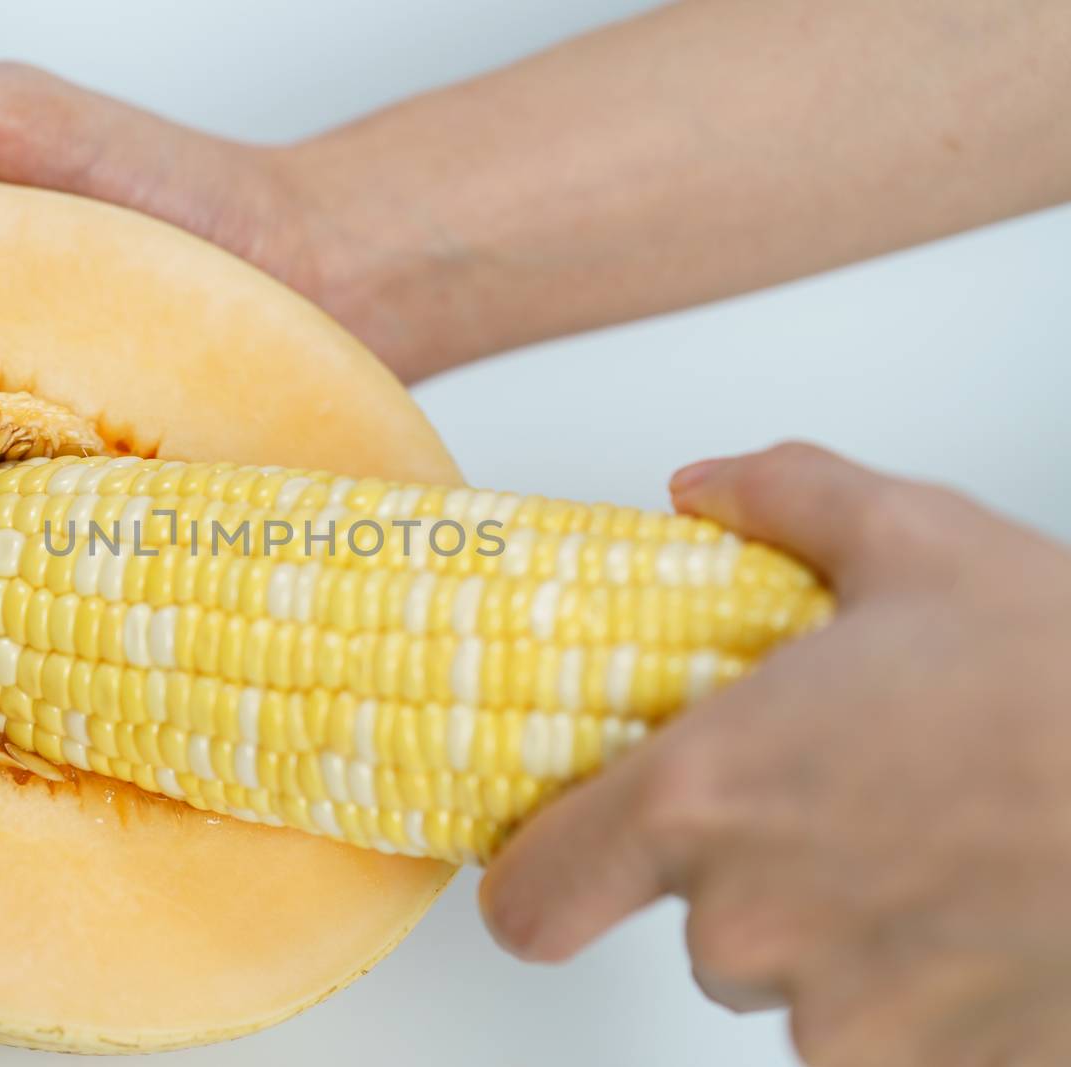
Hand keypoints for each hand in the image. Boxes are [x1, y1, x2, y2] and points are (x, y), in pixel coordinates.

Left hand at [480, 443, 1070, 1064]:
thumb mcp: (920, 541)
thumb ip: (783, 501)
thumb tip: (704, 490)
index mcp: (704, 797)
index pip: (534, 899)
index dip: (541, 882)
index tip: (568, 860)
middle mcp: (752, 924)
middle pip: (691, 924)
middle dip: (748, 874)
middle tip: (841, 803)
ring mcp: (846, 1019)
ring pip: (795, 986)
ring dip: (839, 934)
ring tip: (934, 847)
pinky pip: (888, 1036)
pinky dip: (922, 990)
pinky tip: (985, 910)